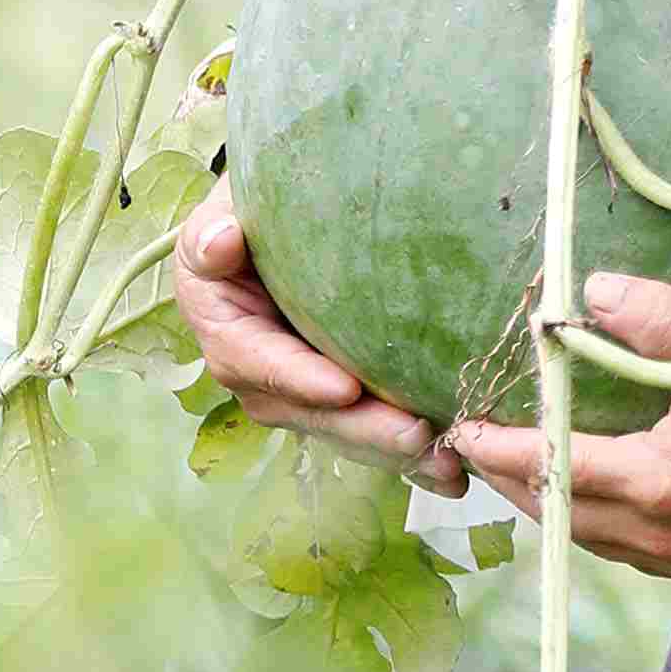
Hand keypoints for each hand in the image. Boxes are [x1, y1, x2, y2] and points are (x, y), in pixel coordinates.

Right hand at [172, 194, 462, 490]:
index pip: (255, 359)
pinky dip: (410, 453)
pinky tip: (455, 471)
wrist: (289, 215)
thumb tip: (218, 243)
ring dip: (393, 452)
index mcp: (222, 321)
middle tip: (415, 436)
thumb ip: (215, 228)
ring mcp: (296, 388)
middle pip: (304, 410)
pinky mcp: (337, 396)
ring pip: (342, 430)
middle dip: (360, 429)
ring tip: (447, 465)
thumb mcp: (230, 205)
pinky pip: (369, 429)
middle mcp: (253, 367)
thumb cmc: (263, 200)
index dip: (297, 377)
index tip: (344, 388)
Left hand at [448, 272, 670, 583]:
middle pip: (556, 514)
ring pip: (588, 539)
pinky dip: (591, 521)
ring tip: (520, 465)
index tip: (461, 425)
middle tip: (476, 443)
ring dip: (548, 504)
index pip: (549, 467)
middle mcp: (662, 536)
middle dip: (509, 479)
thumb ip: (661, 321)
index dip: (498, 447)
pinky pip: (625, 551)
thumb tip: (593, 291)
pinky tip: (592, 492)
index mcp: (660, 483)